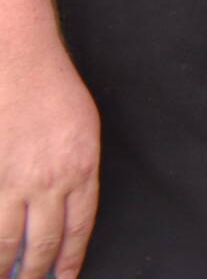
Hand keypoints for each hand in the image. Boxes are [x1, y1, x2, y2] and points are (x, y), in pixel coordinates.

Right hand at [0, 44, 99, 278]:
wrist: (19, 62)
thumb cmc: (52, 92)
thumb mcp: (84, 133)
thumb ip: (77, 175)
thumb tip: (68, 214)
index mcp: (81, 169)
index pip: (78, 230)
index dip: (69, 261)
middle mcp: (48, 181)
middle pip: (42, 243)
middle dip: (37, 273)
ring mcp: (11, 181)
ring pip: (6, 240)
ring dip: (4, 267)